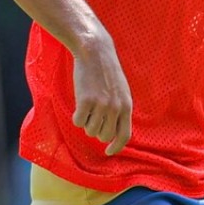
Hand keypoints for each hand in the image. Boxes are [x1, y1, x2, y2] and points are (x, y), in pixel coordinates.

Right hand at [71, 35, 131, 155]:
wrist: (95, 52)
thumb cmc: (106, 73)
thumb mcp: (121, 92)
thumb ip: (120, 111)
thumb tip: (114, 134)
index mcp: (127, 107)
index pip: (124, 136)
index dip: (116, 147)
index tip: (108, 151)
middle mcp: (116, 108)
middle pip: (104, 136)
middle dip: (96, 131)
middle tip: (92, 118)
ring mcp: (101, 105)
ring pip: (90, 130)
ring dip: (86, 123)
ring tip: (87, 107)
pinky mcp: (85, 101)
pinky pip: (78, 122)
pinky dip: (76, 117)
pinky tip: (79, 104)